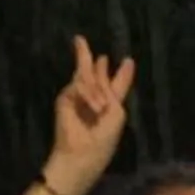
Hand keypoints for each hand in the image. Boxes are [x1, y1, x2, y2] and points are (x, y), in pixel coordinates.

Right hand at [46, 34, 134, 194]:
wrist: (82, 154)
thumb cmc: (104, 139)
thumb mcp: (117, 113)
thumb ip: (112, 88)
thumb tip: (100, 62)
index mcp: (110, 106)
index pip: (117, 86)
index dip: (123, 74)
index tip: (129, 61)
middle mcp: (94, 99)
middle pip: (94, 74)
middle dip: (91, 60)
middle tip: (80, 40)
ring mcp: (77, 97)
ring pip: (87, 77)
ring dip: (97, 91)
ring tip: (100, 108)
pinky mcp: (65, 98)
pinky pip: (79, 85)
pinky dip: (89, 95)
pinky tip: (95, 107)